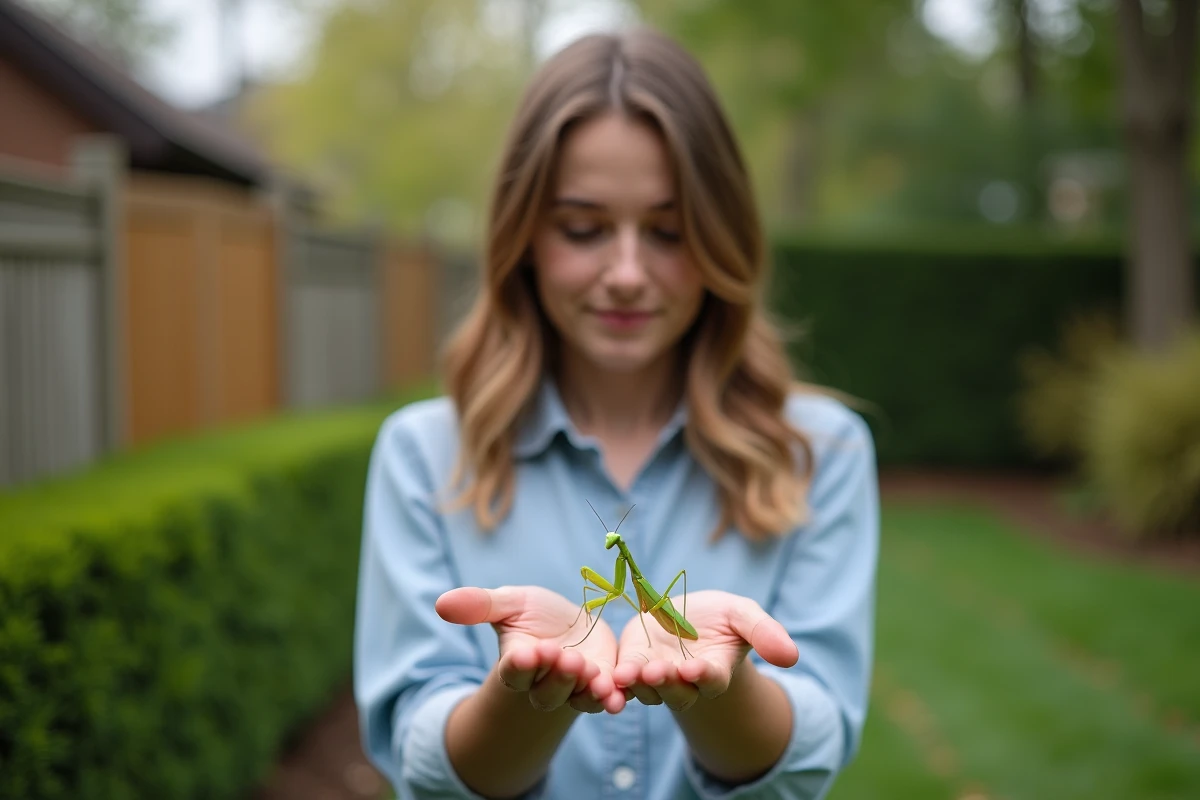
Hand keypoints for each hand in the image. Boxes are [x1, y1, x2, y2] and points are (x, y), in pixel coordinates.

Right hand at [436, 585, 625, 714]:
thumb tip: (441, 603)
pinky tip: (617, 696)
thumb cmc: (535, 614)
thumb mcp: (511, 602)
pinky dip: (610, 699)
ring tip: (591, 674)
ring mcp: (574, 688)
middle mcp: (543, 683)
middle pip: (546, 690)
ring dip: (583, 688)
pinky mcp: (601, 687)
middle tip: (565, 656)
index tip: (524, 653)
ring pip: (576, 697)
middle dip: (556, 675)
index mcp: (518, 662)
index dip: (519, 665)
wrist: (573, 626)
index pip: (514, 670)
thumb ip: (480, 605)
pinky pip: (604, 699)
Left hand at [612, 590, 797, 711]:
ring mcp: (656, 677)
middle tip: (659, 672)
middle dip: (668, 683)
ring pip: (647, 690)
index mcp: (714, 670)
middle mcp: (685, 681)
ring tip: (629, 674)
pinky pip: (622, 681)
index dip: (704, 676)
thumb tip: (792, 656)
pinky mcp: (631, 666)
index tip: (697, 669)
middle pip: (677, 691)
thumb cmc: (720, 618)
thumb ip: (765, 634)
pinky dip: (615, 684)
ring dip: (639, 684)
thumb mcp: (744, 616)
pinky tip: (608, 678)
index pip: (711, 679)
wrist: (684, 613)